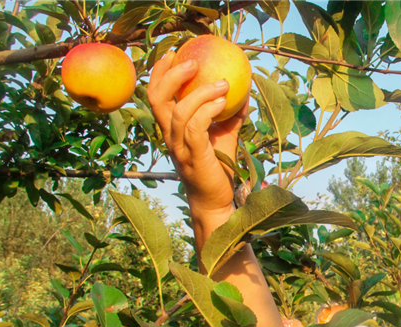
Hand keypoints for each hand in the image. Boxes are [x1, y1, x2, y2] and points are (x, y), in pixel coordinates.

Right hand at [148, 51, 249, 212]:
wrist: (216, 201)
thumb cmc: (218, 168)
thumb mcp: (224, 136)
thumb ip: (230, 115)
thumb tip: (244, 91)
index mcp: (171, 129)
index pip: (156, 95)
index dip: (160, 72)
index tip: (173, 52)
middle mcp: (169, 137)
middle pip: (157, 98)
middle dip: (172, 75)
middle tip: (193, 61)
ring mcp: (179, 148)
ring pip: (179, 111)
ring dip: (201, 92)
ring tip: (223, 83)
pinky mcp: (193, 157)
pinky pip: (196, 127)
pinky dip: (209, 110)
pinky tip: (225, 102)